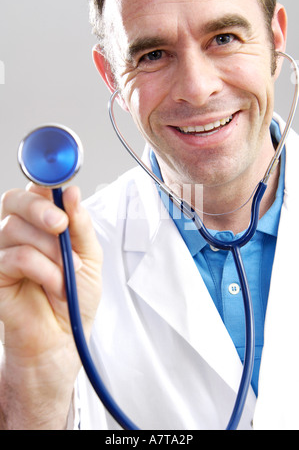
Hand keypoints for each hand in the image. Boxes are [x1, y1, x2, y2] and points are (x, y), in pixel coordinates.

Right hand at [0, 183, 102, 428]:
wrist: (64, 337)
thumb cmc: (75, 297)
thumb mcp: (90, 258)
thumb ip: (80, 225)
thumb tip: (71, 192)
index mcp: (44, 223)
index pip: (37, 189)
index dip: (44, 176)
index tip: (58, 173)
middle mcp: (21, 232)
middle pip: (15, 199)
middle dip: (40, 208)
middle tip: (60, 225)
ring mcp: (4, 250)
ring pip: (16, 228)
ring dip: (50, 252)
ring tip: (65, 273)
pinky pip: (14, 257)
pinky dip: (41, 270)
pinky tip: (52, 285)